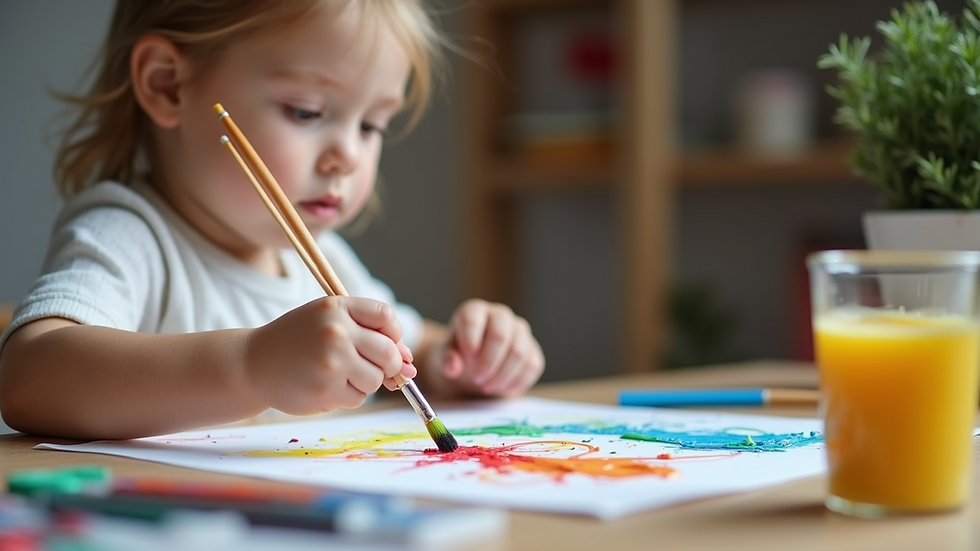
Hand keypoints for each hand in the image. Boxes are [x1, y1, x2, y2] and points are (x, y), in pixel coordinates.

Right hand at [245, 297, 415, 413]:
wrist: (253, 363)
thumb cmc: (297, 341)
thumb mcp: (329, 322)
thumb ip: (370, 335)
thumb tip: (411, 365)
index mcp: (337, 306)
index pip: (387, 317)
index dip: (394, 335)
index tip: (385, 343)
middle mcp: (336, 331)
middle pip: (389, 353)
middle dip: (387, 365)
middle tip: (365, 365)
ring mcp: (331, 361)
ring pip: (376, 379)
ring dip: (365, 382)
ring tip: (338, 374)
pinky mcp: (325, 389)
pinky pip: (358, 397)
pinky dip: (348, 395)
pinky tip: (325, 386)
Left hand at [433, 299, 543, 396]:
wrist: (475, 366)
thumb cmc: (459, 355)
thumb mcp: (446, 357)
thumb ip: (447, 360)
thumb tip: (453, 368)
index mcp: (474, 310)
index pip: (473, 319)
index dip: (470, 341)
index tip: (467, 361)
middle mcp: (500, 314)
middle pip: (500, 335)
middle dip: (488, 362)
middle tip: (477, 379)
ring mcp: (520, 330)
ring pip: (519, 352)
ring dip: (502, 375)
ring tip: (487, 387)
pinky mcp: (532, 349)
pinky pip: (532, 365)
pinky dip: (517, 381)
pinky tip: (502, 388)